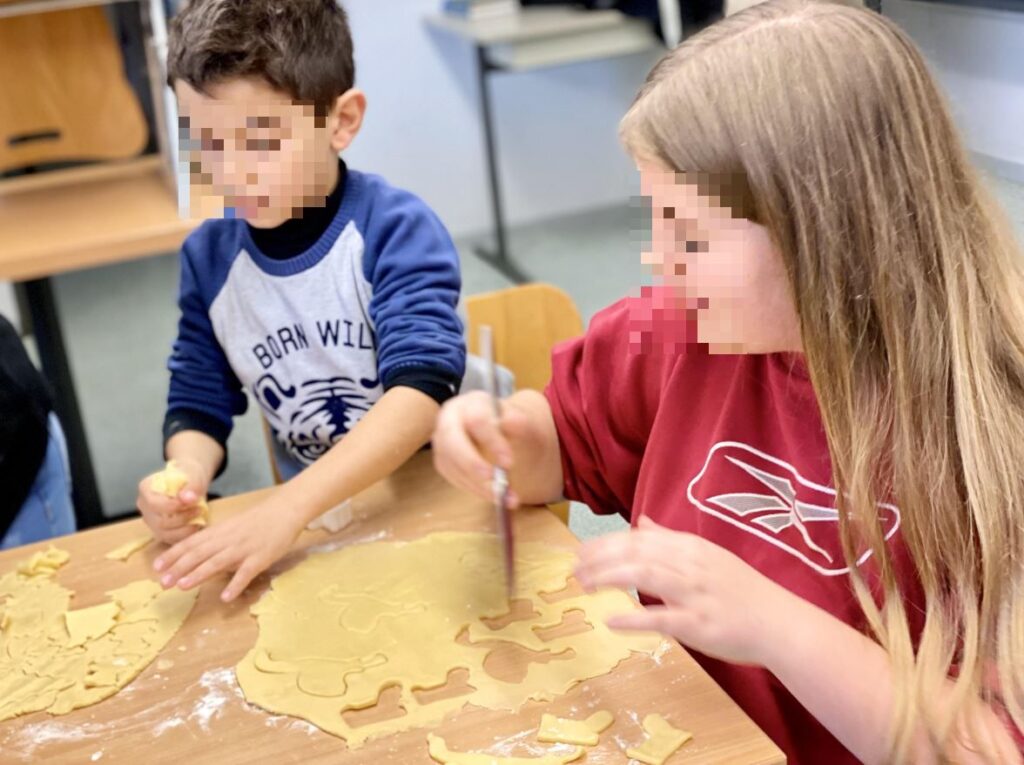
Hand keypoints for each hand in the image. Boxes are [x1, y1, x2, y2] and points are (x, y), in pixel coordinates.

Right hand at [136, 458, 209, 544]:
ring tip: (199, 517)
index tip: (192, 501)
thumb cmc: (189, 475)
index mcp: (146, 488)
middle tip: (200, 509)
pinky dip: (185, 535)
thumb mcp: (192, 474)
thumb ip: (191, 485)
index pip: (154, 504)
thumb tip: (188, 498)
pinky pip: (170, 540)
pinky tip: (196, 525)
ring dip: (185, 529)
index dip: (173, 506)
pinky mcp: (161, 531)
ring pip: (164, 534)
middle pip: (159, 522)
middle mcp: (144, 507)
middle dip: (182, 518)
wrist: (190, 482)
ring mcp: (151, 521)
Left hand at [153, 497, 304, 601]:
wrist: (285, 510)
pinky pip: (246, 573)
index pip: (192, 543)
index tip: (157, 566)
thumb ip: (217, 541)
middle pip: (200, 553)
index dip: (173, 554)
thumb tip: (200, 557)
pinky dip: (235, 585)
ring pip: (217, 561)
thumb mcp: (234, 527)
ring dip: (199, 574)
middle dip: (179, 567)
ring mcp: (244, 549)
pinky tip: (226, 597)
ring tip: (182, 586)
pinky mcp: (261, 557)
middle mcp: (228, 539)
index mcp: (220, 531)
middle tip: (162, 582)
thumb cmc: (259, 520)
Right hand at [432, 391, 528, 506]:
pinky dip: (474, 489)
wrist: (508, 434)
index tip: (508, 462)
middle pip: (452, 442)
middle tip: (495, 484)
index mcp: (472, 403)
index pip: (476, 420)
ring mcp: (443, 440)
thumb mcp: (523, 422)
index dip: (491, 441)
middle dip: (473, 465)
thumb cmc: (514, 425)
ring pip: (452, 464)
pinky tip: (493, 494)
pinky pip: (454, 478)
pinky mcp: (444, 460)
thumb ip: (520, 422)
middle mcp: (451, 418)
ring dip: (478, 484)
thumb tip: (512, 421)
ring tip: (504, 496)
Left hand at [574, 516, 799, 665]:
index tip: (581, 551)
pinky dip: (633, 618)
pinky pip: (661, 619)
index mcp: (691, 547)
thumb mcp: (707, 555)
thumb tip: (641, 523)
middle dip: (600, 557)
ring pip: (644, 575)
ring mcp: (694, 594)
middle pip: (636, 553)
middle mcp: (690, 565)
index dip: (606, 543)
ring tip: (583, 585)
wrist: (780, 623)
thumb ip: (670, 539)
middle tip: (574, 568)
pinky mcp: (698, 625)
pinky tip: (610, 621)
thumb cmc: (742, 592)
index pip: (639, 538)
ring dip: (609, 577)